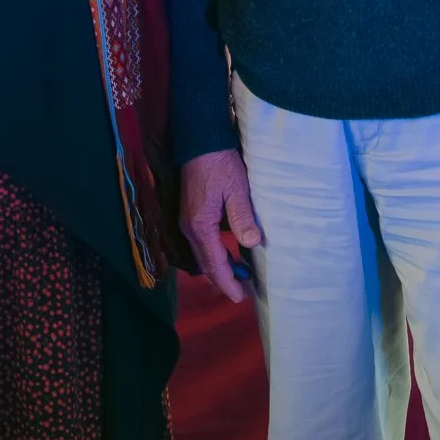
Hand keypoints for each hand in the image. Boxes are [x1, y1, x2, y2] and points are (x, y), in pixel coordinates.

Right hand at [179, 149, 262, 303]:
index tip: (240, 298)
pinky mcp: (190, 215)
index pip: (215, 263)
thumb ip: (242, 217)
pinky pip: (201, 244)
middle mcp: (189, 228)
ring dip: (218, 268)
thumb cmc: (221, 164)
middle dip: (222, 280)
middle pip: (205, 264)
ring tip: (238, 277)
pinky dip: (213, 255)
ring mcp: (187, 221)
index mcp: (200, 226)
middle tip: (241, 293)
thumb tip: (252, 244)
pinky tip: (227, 254)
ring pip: (202, 255)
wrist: (200, 142)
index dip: (228, 282)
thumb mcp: (237, 189)